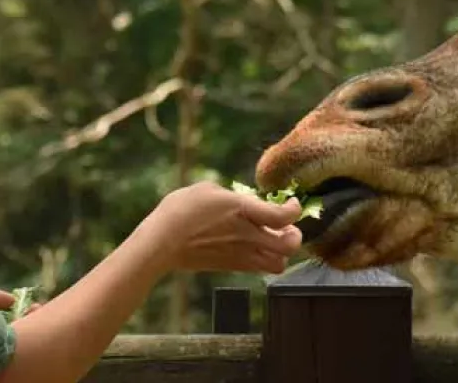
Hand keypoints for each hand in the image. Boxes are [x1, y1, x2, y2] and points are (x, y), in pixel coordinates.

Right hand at [133, 181, 302, 274]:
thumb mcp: (208, 189)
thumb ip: (234, 196)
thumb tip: (246, 201)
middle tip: (287, 227)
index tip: (292, 204)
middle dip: (295, 235)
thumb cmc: (180, 210)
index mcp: (242, 210)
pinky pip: (260, 268)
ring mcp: (241, 254)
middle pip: (290, 245)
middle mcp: (247, 235)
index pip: (284, 216)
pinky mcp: (232, 267)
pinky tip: (254, 246)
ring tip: (273, 239)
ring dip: (281, 252)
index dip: (295, 209)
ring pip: (279, 264)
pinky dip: (264, 259)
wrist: (161, 242)